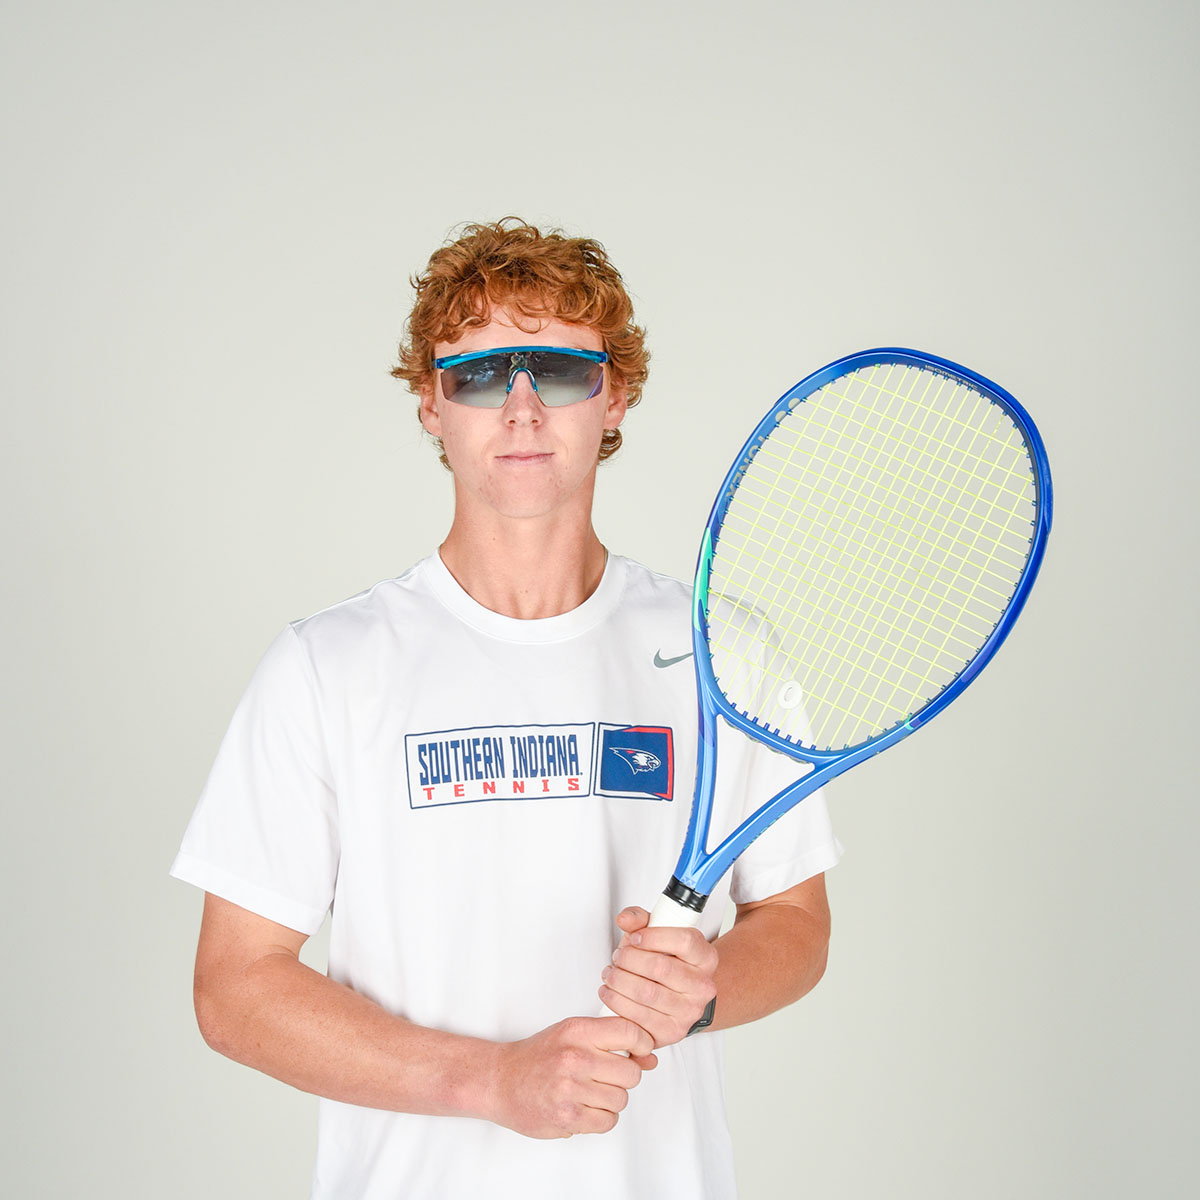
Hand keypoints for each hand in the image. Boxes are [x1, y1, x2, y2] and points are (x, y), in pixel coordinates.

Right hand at [487, 1016, 657, 1138]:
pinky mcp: (567, 1116)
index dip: (642, 1044)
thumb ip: (610, 1041)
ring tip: (591, 1093)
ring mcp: (571, 1088)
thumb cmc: (538, 1056)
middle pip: (631, 1072)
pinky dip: (601, 1118)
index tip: (639, 1051)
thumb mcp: (571, 1034)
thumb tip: (650, 1057)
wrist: (500, 1081)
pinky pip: (608, 1121)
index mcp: (578, 1031)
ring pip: (621, 1099)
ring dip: (611, 1100)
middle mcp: (575, 1057)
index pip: (630, 1032)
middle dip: (624, 1077)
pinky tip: (585, 1108)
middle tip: (606, 1076)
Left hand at [598, 907, 718, 1048]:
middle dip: (629, 959)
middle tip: (618, 956)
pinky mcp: (673, 1032)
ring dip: (619, 981)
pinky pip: (640, 1019)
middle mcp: (703, 986)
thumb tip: (625, 919)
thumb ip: (640, 920)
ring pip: (647, 994)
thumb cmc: (666, 962)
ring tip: (611, 974)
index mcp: (705, 957)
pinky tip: (611, 993)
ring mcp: (690, 1011)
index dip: (654, 936)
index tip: (635, 937)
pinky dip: (618, 1003)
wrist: (678, 997)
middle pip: (661, 968)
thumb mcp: (657, 935)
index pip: (685, 941)